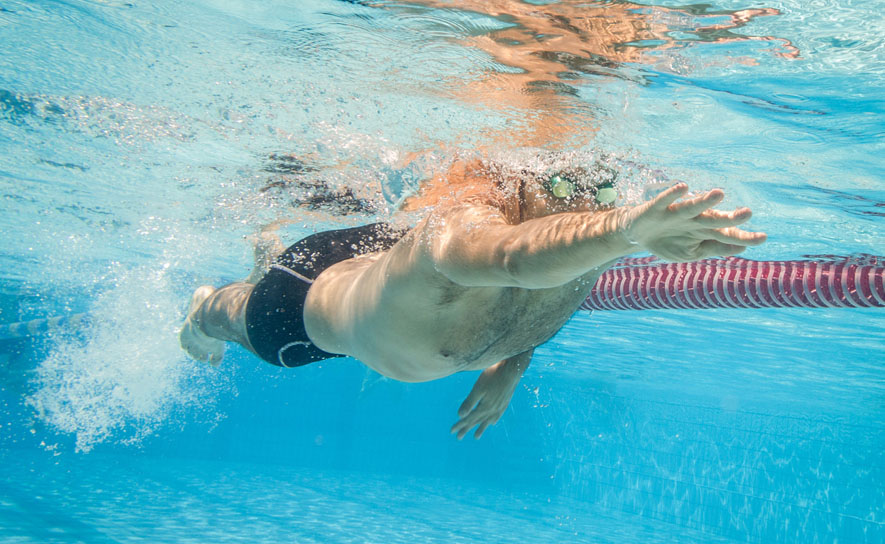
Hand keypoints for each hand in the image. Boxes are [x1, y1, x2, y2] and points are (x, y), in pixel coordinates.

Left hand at [451, 351, 530, 439]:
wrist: (512, 369)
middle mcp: (492, 410)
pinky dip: (493, 421)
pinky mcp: (505, 402)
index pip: (469, 419)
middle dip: (467, 429)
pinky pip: (497, 416)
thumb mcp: (478, 388)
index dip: (460, 425)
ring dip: (481, 428)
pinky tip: (492, 423)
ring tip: (476, 437)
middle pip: (477, 422)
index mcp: (484, 407)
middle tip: (459, 438)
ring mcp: (500, 407)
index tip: (452, 431)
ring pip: (488, 421)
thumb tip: (460, 416)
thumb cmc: (492, 376)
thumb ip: (469, 402)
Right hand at [623, 183, 765, 261]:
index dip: (743, 237)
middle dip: (729, 218)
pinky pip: (665, 200)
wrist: (635, 234)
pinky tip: (683, 188)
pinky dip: (673, 195)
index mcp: (703, 232)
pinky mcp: (656, 208)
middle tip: (748, 213)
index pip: (727, 234)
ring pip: (693, 207)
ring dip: (705, 201)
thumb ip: (714, 248)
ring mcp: (675, 214)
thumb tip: (740, 248)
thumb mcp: (691, 252)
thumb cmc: (668, 242)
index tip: (763, 237)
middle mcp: (693, 220)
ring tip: (719, 194)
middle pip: (714, 220)